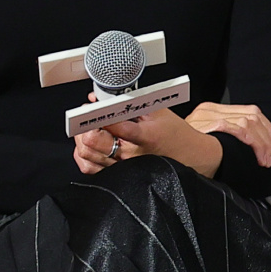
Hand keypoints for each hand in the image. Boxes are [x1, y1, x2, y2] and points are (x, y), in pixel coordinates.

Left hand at [70, 107, 222, 177]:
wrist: (189, 156)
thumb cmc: (174, 134)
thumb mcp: (158, 111)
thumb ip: (130, 103)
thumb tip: (102, 97)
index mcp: (142, 136)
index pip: (111, 124)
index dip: (96, 113)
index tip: (90, 105)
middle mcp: (129, 154)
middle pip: (92, 141)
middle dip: (85, 125)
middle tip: (87, 115)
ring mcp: (121, 167)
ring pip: (86, 154)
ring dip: (82, 137)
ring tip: (87, 127)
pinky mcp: (116, 175)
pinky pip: (88, 167)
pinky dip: (82, 154)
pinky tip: (87, 143)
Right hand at [183, 100, 270, 168]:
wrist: (155, 149)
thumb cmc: (176, 153)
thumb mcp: (200, 142)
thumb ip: (219, 140)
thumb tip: (244, 148)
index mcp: (211, 111)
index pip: (249, 112)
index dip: (266, 129)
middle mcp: (211, 110)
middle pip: (253, 115)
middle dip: (267, 137)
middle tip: (270, 154)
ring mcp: (209, 116)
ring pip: (250, 122)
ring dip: (262, 143)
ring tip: (264, 159)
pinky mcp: (209, 123)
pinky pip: (240, 128)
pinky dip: (254, 142)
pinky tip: (256, 155)